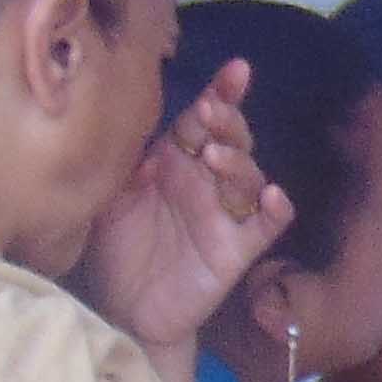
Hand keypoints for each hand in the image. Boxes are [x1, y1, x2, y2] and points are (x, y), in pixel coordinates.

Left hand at [85, 60, 291, 358]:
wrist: (124, 310)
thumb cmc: (115, 249)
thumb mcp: (108, 203)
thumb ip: (125, 172)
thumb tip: (151, 155)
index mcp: (173, 161)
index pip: (200, 121)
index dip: (220, 93)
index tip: (234, 71)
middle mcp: (203, 181)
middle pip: (231, 139)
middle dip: (228, 120)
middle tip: (211, 112)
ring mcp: (224, 214)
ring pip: (248, 177)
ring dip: (239, 162)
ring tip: (217, 156)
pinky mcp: (237, 250)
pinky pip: (265, 226)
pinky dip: (274, 209)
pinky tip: (272, 196)